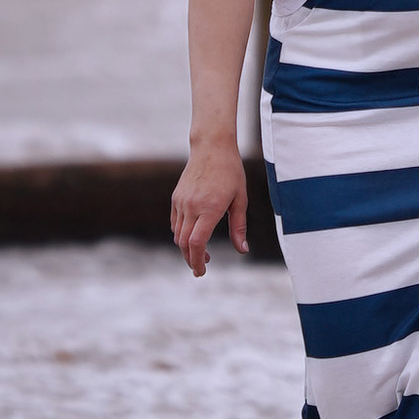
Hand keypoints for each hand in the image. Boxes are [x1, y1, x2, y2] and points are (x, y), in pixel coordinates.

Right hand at [171, 139, 251, 276]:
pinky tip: (193, 237)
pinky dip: (181, 235)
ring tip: (201, 255)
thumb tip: (243, 250)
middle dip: (191, 259)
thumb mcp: (240, 199)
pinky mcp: (176, 198)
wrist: (212, 147)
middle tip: (201, 269)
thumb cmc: (231, 172)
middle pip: (184, 243)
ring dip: (186, 249)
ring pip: (178, 235)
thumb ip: (239, 227)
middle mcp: (192, 206)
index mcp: (210, 208)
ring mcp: (181, 202)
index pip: (197, 242)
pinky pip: (175, 223)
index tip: (202, 271)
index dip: (198, 260)